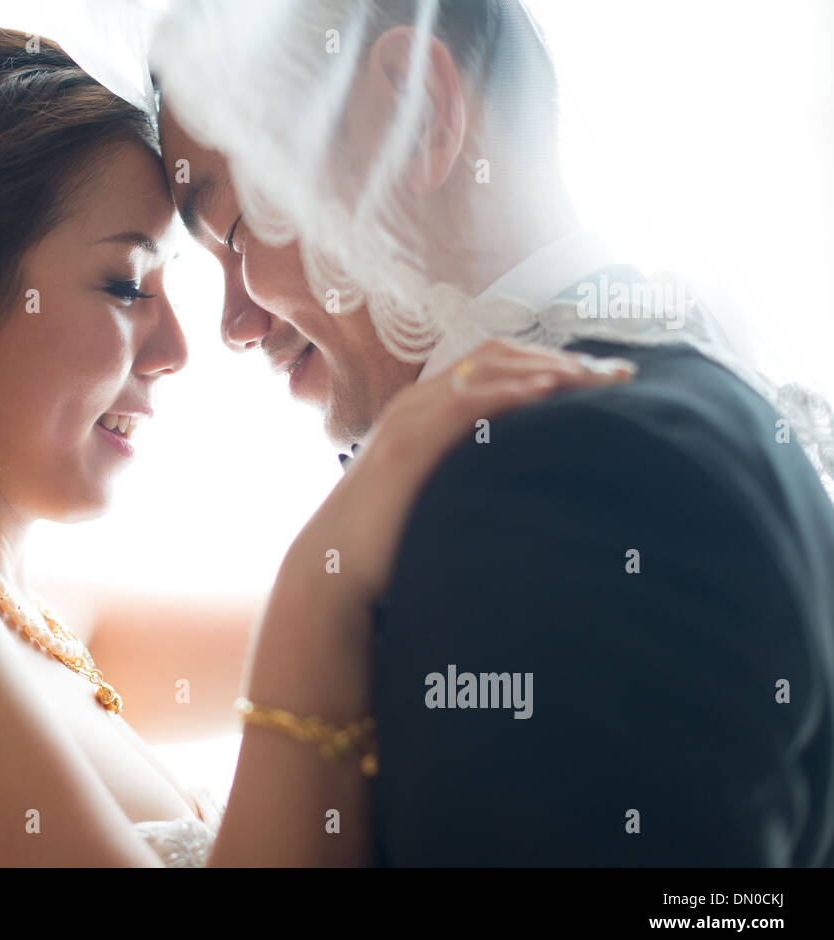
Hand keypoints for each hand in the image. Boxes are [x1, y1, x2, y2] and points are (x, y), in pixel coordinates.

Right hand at [279, 338, 637, 605]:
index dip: (550, 360)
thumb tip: (521, 483)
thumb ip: (468, 474)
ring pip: (486, 370)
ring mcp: (409, 420)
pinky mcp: (407, 447)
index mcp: (424, 410)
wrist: (333, 571)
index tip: (603, 378)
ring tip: (597, 377)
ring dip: (547, 367)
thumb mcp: (435, 495)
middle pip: (498, 355)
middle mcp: (416, 403)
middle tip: (619, 374)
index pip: (495, 363)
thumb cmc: (386, 541)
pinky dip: (508, 392)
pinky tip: (547, 391)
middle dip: (562, 358)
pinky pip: (463, 405)